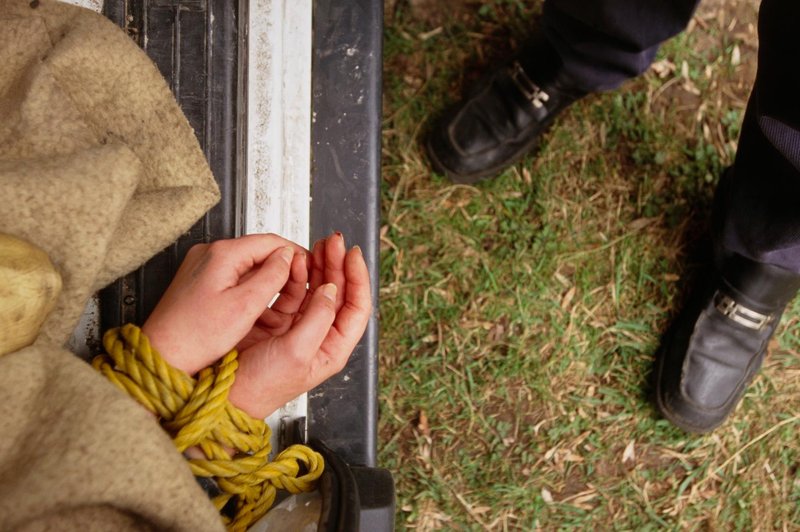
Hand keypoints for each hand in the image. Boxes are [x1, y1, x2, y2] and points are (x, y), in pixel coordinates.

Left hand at [142, 234, 307, 374]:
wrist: (162, 355)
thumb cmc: (195, 336)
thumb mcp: (245, 306)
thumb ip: (271, 277)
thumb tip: (288, 257)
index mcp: (221, 254)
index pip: (270, 240)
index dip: (295, 253)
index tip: (311, 266)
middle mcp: (209, 254)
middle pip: (258, 250)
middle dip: (281, 265)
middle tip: (301, 283)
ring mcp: (201, 266)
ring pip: (246, 264)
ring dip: (266, 276)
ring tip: (282, 296)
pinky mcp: (198, 281)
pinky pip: (232, 275)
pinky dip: (249, 285)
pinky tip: (256, 303)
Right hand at [228, 233, 371, 417]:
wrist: (224, 395)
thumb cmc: (260, 387)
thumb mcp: (296, 353)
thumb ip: (317, 319)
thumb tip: (331, 290)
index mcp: (332, 348)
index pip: (356, 307)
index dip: (357, 278)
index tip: (351, 254)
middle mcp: (318, 336)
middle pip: (338, 293)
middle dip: (336, 264)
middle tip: (331, 242)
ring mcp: (297, 327)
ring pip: (315, 288)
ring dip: (316, 266)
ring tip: (314, 247)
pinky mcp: (276, 320)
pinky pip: (290, 291)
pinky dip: (293, 274)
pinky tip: (293, 262)